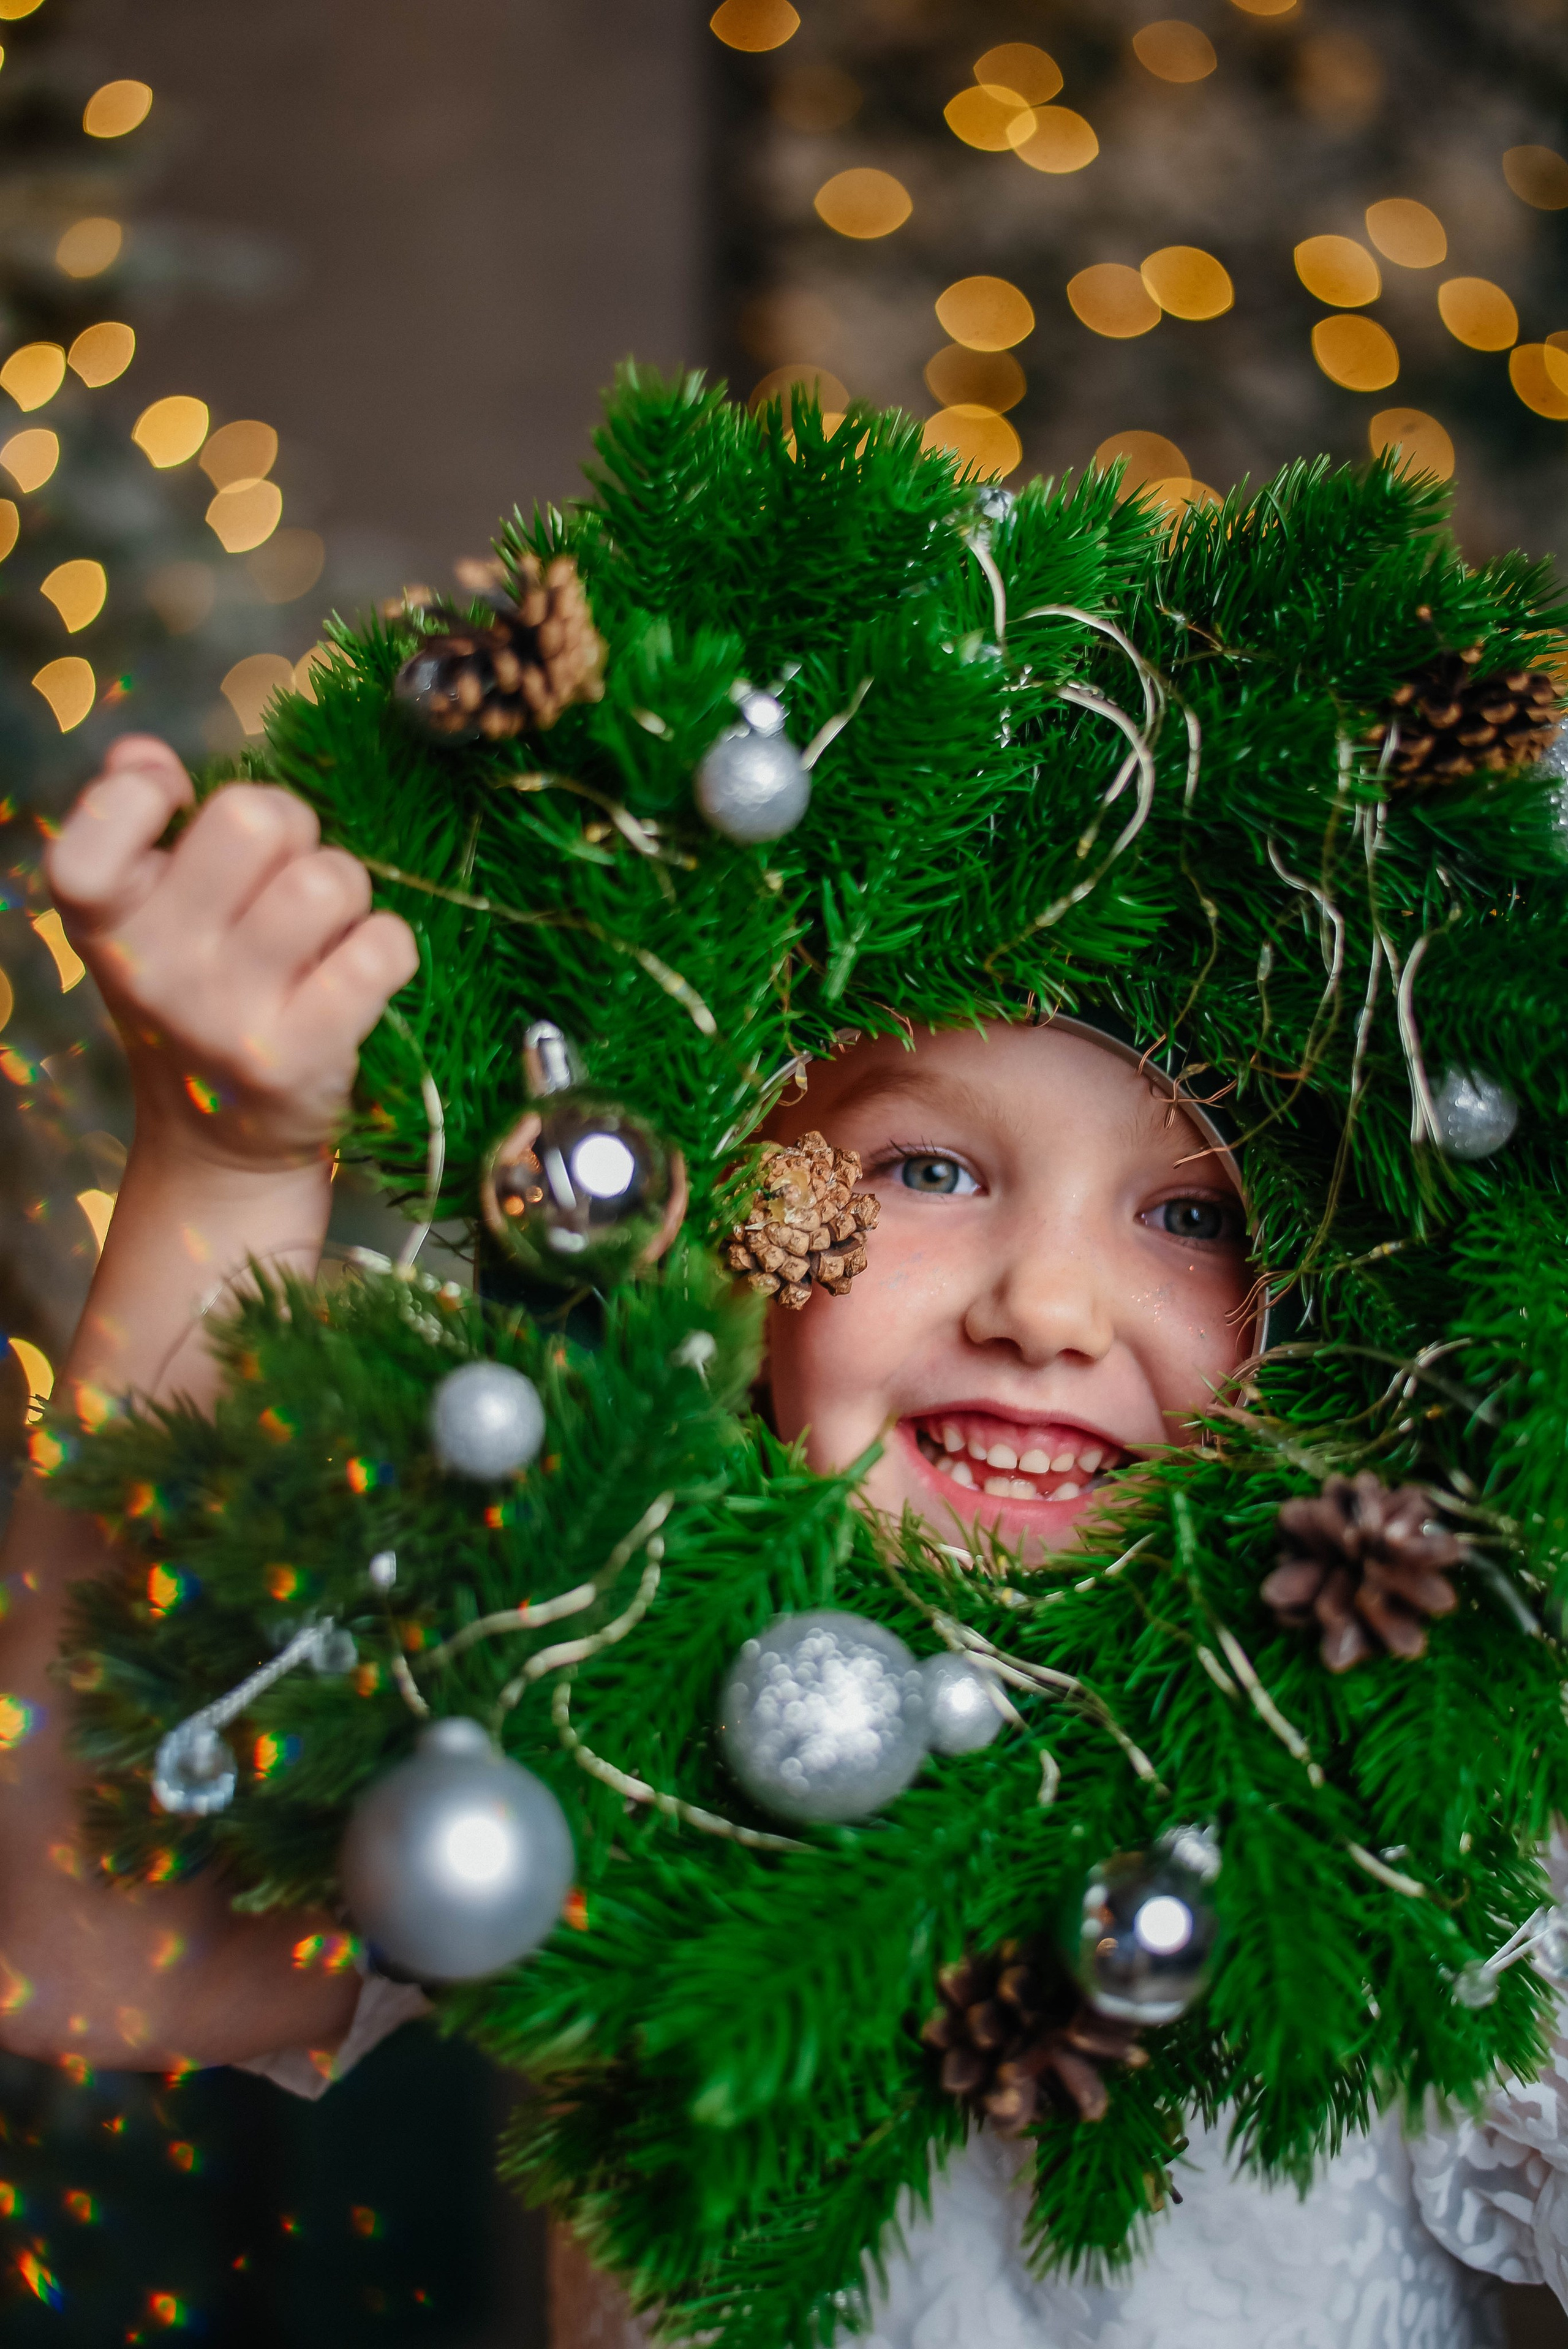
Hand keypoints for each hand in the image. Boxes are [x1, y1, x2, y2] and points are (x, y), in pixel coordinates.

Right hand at [47, 736, 418, 1173]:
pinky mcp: (300, 1054)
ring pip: (328, 880)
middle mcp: (153, 967)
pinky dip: (387, 946)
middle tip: (284, 875)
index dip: (147, 790)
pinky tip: (359, 970)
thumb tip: (143, 754)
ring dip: (345, 890)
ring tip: (324, 931)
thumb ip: (133, 824)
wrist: (220, 1139)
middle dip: (290, 828)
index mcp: (103, 921)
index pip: (104, 814)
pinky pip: (382, 947)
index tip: (176, 808)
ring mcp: (226, 1015)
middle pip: (254, 817)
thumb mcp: (144, 918)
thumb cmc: (195, 995)